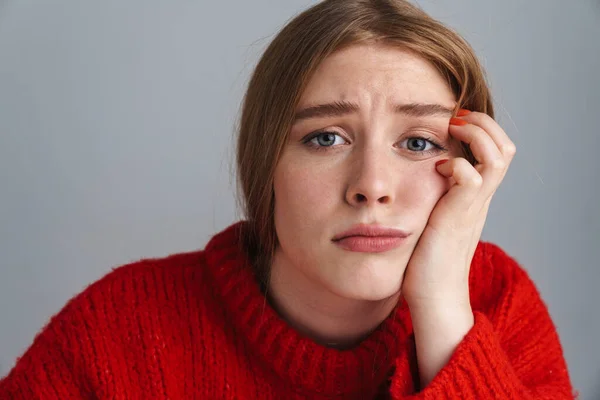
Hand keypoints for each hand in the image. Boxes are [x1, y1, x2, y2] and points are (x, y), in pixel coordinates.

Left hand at [401, 109, 515, 308]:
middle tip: (454, 120)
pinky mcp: (458, 217)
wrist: (433, 296)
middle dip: (483, 123)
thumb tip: (416, 178)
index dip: (481, 129)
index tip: (451, 122)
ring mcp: (473, 207)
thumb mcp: (433, 218)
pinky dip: (458, 164)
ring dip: (476, 134)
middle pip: (506, 147)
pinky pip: (472, 178)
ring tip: (450, 131)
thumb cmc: (426, 260)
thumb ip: (433, 197)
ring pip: (498, 156)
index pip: (497, 151)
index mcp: (476, 197)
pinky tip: (436, 169)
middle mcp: (480, 199)